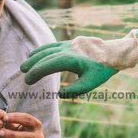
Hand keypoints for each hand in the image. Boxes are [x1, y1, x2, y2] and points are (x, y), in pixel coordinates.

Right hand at [21, 30, 137, 97]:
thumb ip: (74, 90)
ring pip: (48, 49)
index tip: (28, 80)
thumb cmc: (102, 70)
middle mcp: (68, 49)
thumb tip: (58, 94)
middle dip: (33, 64)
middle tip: (23, 72)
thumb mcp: (90, 84)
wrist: (113, 52)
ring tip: (26, 64)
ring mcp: (69, 44)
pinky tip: (37, 55)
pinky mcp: (71, 43)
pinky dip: (43, 50)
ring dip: (36, 56)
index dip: (36, 72)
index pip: (49, 65)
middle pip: (46, 56)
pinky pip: (53, 45)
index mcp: (72, 59)